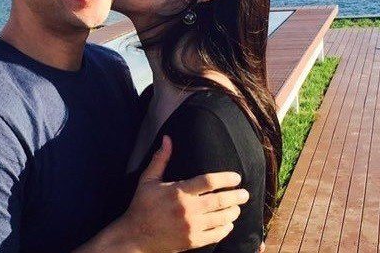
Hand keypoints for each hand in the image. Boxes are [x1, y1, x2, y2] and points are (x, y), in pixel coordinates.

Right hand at [115, 135, 248, 251]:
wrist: (135, 236)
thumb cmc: (141, 206)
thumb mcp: (148, 180)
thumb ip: (160, 159)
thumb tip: (167, 138)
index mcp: (178, 192)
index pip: (208, 181)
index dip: (226, 178)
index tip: (236, 177)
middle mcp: (187, 209)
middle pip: (220, 200)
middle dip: (236, 196)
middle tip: (245, 193)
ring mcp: (191, 227)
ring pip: (221, 218)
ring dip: (233, 212)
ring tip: (237, 207)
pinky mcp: (192, 241)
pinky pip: (216, 234)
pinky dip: (225, 229)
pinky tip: (228, 224)